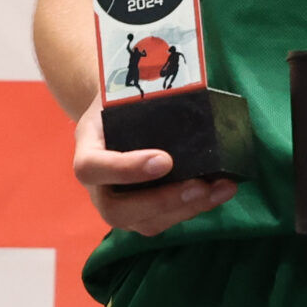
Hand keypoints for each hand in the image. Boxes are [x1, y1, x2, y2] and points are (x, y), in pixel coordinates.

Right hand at [70, 96, 234, 234]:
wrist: (116, 113)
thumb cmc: (123, 99)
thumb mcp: (125, 90)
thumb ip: (146, 91)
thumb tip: (191, 83)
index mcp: (86, 149)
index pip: (92, 168)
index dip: (125, 170)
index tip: (164, 161)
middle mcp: (97, 185)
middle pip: (116, 210)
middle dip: (162, 201)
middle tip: (199, 186)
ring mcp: (117, 203)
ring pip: (145, 222)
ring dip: (187, 209)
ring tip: (220, 189)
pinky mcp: (140, 213)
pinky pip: (163, 221)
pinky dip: (194, 208)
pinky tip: (219, 192)